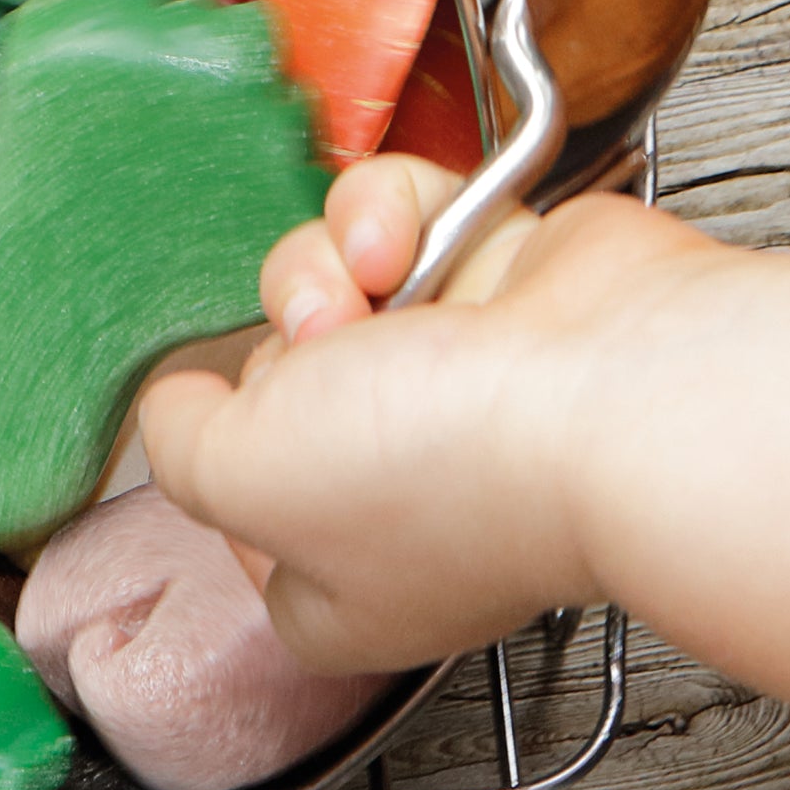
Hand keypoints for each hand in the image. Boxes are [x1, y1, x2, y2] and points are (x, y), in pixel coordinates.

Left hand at [133, 175, 741, 671]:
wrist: (611, 384)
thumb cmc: (452, 467)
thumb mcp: (238, 481)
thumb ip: (177, 447)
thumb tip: (180, 405)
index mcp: (344, 582)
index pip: (242, 523)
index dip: (225, 471)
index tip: (231, 446)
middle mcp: (403, 487)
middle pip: (271, 381)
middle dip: (280, 345)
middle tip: (328, 359)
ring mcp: (453, 379)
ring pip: (324, 281)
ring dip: (325, 263)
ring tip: (380, 286)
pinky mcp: (497, 277)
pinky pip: (395, 212)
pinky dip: (394, 208)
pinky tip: (417, 239)